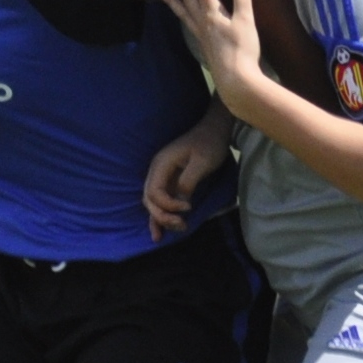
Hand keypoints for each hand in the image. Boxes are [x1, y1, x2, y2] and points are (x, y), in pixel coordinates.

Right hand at [141, 110, 232, 236]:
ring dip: (161, 219)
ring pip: (152, 203)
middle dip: (163, 216)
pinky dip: (160, 216)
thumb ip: (189, 181)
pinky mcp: (169, 181)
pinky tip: (160, 232)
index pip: (154, 192)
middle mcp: (157, 171)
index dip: (168, 205)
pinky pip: (159, 201)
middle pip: (149, 200)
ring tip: (178, 229)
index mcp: (161, 164)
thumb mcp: (202, 162)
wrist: (213, 130)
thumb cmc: (209, 143)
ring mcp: (161, 176)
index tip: (188, 207)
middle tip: (182, 225)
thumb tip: (181, 201)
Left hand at [150, 0, 261, 94]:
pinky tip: (179, 13)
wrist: (235, 80)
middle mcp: (201, 18)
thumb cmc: (243, 50)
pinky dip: (179, 14)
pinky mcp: (202, 41)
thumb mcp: (246, 20)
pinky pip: (186, 22)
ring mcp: (199, 31)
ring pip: (181, 8)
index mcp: (212, 10)